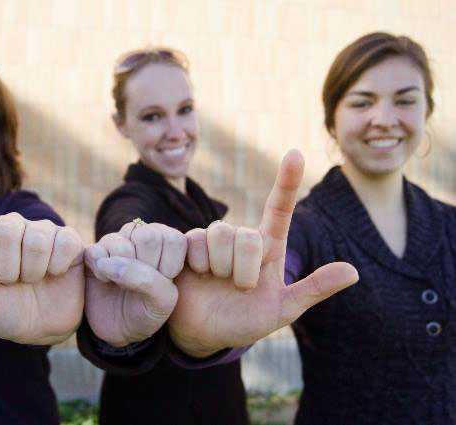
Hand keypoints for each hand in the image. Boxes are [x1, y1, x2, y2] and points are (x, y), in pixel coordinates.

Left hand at [0, 213, 83, 345]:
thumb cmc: (3, 311)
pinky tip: (54, 274)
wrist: (40, 329)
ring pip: (35, 240)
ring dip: (32, 273)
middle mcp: (11, 225)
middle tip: (10, 283)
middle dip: (5, 270)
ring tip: (32, 280)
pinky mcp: (68, 239)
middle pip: (3, 232)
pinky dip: (57, 268)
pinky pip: (64, 243)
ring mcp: (41, 230)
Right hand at [84, 221, 185, 346]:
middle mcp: (141, 235)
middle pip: (147, 236)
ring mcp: (115, 240)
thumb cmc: (147, 311)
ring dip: (122, 274)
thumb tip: (113, 263)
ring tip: (122, 283)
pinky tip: (105, 281)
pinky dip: (101, 274)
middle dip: (145, 267)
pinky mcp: (92, 250)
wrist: (119, 329)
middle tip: (141, 283)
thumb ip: (149, 279)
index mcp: (167, 242)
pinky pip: (96, 252)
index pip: (173, 240)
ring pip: (120, 245)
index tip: (164, 283)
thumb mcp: (161, 302)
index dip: (168, 266)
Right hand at [168, 150, 358, 357]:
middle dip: (243, 271)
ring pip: (220, 235)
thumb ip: (314, 289)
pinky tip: (196, 275)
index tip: (295, 154)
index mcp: (268, 247)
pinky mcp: (189, 243)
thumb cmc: (244, 320)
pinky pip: (194, 242)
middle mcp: (242, 238)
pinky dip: (198, 265)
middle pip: (247, 237)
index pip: (279, 209)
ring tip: (215, 282)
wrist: (203, 332)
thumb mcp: (282, 309)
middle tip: (238, 289)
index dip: (287, 181)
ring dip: (220, 268)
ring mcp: (214, 239)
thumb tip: (354, 272)